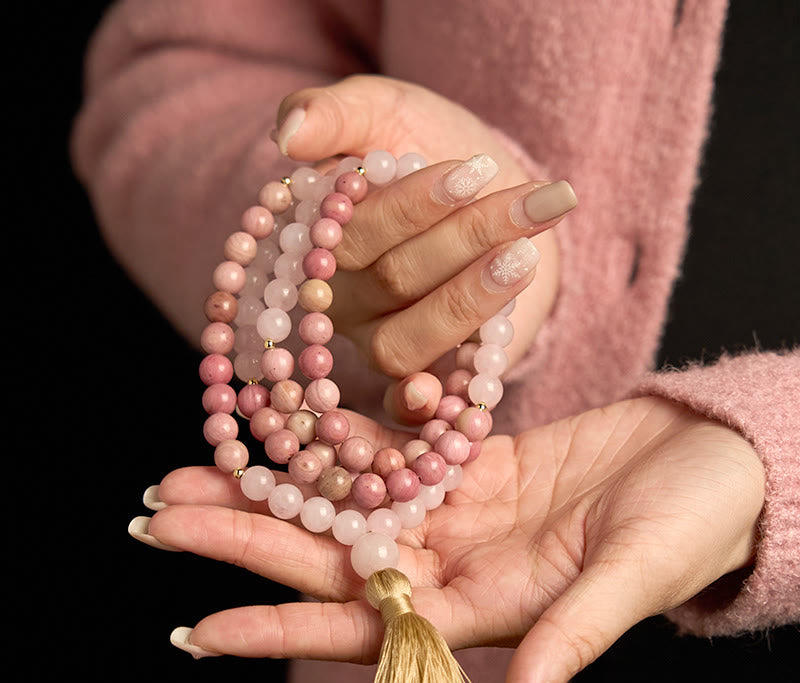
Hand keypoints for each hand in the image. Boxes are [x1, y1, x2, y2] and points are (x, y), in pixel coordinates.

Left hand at [138, 396, 763, 682]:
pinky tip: (297, 413)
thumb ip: (571, 646)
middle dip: (246, 537)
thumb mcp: (631, 583)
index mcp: (484, 609)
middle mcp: (456, 564)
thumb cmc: (691, 528)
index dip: (279, 630)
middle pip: (331, 555)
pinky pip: (399, 445)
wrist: (715, 464)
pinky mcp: (475, 462)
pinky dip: (351, 431)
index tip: (198, 628)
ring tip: (197, 464)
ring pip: (348, 498)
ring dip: (276, 482)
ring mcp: (460, 511)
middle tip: (162, 514)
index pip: (361, 628)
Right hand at [272, 76, 575, 415]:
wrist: (492, 189)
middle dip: (467, 240)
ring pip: (405, 341)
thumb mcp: (387, 111)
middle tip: (533, 202)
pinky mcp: (416, 374)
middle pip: (389, 283)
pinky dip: (421, 403)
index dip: (412, 207)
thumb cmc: (430, 145)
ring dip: (471, 299)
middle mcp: (337, 298)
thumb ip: (338, 114)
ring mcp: (374, 340)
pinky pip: (405, 404)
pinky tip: (454, 384)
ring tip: (528, 251)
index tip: (476, 172)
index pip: (354, 231)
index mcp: (319, 235)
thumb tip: (286, 139)